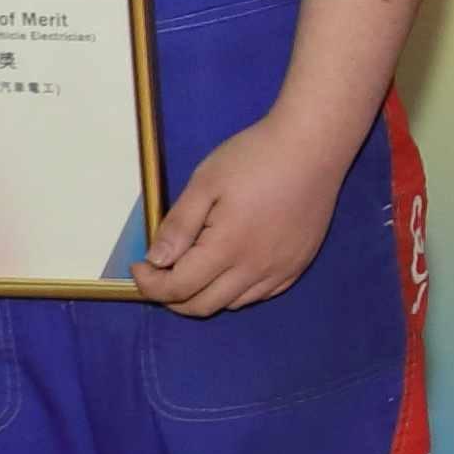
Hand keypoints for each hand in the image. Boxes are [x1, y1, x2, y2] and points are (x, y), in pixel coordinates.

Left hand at [141, 112, 345, 314]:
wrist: (313, 147)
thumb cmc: (255, 158)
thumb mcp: (205, 182)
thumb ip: (179, 225)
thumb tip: (156, 260)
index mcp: (227, 248)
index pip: (178, 288)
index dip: (150, 284)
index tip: (139, 265)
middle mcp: (255, 269)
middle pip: (202, 306)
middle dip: (171, 296)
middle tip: (160, 271)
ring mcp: (280, 271)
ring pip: (231, 304)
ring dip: (204, 294)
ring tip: (195, 265)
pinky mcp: (297, 265)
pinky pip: (260, 295)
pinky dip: (235, 291)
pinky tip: (230, 265)